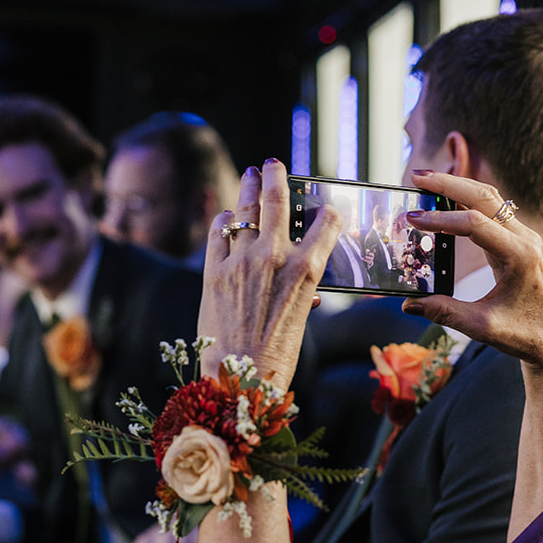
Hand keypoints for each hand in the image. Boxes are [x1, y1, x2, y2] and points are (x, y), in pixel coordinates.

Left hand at [198, 161, 340, 388]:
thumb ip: (302, 295)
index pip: (326, 225)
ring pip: (244, 210)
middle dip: (276, 177)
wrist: (239, 378)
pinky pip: (217, 233)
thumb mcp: (301, 320)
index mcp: (306, 272)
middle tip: (274, 164)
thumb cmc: (277, 357)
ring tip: (250, 175)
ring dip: (247, 189)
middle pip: (276, 203)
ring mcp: (241, 262)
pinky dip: (222, 220)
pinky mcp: (213, 272)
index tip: (328, 207)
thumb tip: (305, 291)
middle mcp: (274, 258)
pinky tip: (225, 215)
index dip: (329, 213)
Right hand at [399, 173, 542, 373]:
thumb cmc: (524, 334)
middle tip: (417, 177)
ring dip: (458, 185)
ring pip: (489, 198)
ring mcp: (523, 237)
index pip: (475, 224)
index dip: (441, 219)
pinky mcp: (517, 241)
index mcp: (520, 255)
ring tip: (427, 181)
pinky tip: (446, 199)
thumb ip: (445, 313)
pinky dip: (467, 200)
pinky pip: (491, 212)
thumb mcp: (481, 327)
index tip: (413, 219)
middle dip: (449, 183)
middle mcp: (525, 239)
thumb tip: (409, 305)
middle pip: (484, 196)